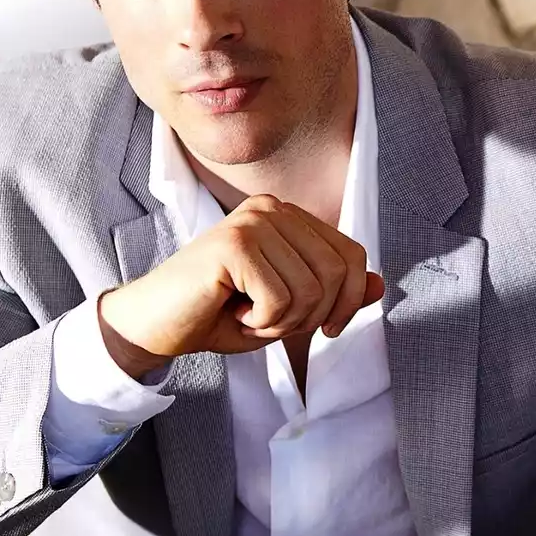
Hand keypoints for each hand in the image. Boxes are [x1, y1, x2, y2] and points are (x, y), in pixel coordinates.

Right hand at [96, 193, 385, 376]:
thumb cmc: (221, 314)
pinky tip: (231, 312)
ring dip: (283, 321)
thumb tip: (378, 285)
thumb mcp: (291, 309)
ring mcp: (252, 220)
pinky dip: (261, 322)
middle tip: (271, 321)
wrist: (158, 326)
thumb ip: (335, 294)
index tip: (323, 327)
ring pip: (310, 289)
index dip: (346, 301)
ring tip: (248, 315)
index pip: (352, 255)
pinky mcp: (234, 243)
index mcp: (289, 216)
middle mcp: (272, 208)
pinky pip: (280, 298)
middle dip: (312, 314)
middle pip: (337, 272)